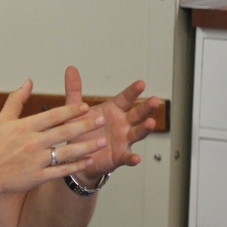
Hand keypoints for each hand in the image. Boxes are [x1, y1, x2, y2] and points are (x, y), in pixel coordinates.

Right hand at [0, 79, 107, 196]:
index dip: (71, 111)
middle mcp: (32, 143)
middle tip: (102, 120)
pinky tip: (89, 161)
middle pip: (64, 132)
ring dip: (87, 146)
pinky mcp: (38, 177)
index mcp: (24, 127)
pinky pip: (61, 170)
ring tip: (103, 141)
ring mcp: (36, 161)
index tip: (86, 106)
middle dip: (85, 125)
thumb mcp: (2, 120)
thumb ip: (17, 100)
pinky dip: (76, 166)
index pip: (53, 116)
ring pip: (66, 152)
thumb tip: (28, 82)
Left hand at [63, 66, 158, 181]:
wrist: (76, 156)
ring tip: (151, 123)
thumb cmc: (80, 131)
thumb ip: (74, 90)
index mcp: (113, 111)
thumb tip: (70, 69)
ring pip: (137, 133)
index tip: (141, 83)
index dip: (133, 91)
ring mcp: (123, 140)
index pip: (125, 98)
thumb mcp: (75, 110)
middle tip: (155, 100)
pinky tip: (135, 158)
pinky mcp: (119, 156)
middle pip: (137, 114)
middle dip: (146, 108)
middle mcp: (122, 124)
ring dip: (145, 128)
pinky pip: (127, 157)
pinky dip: (132, 158)